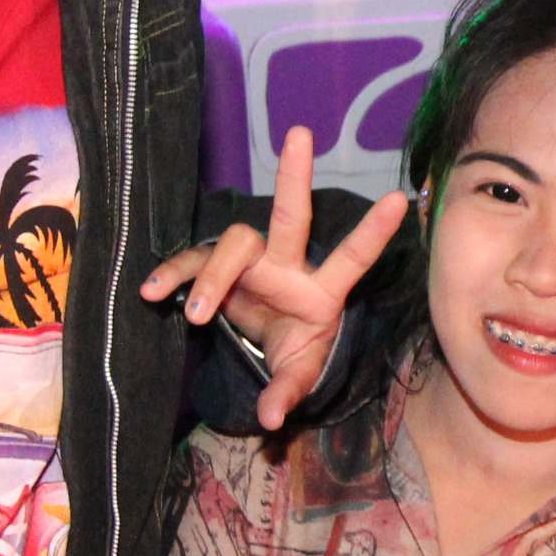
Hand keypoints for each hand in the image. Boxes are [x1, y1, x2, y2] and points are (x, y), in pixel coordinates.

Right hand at [143, 126, 410, 430]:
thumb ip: (287, 393)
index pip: (352, 259)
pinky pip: (192, 262)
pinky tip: (153, 292)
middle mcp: (288, 265)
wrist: (260, 348)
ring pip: (235, 243)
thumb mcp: (296, 374)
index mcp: (321, 291)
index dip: (374, 233)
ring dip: (214, 277)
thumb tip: (272, 420)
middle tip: (300, 135)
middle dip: (296, 176)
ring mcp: (252, 261)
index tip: (402, 201)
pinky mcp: (215, 267)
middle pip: (292, 216)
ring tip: (197, 315)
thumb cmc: (293, 351)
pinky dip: (173, 276)